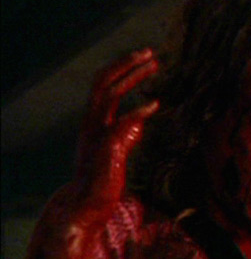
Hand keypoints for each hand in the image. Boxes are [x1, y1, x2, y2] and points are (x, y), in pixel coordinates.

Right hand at [73, 48, 159, 224]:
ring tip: (155, 65)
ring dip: (133, 76)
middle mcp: (91, 122)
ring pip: (108, 93)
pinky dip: (137, 111)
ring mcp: (96, 133)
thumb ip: (127, 132)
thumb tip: (141, 117)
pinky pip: (120, 123)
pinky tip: (155, 104)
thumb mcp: (116, 150)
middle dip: (126, 63)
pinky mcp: (106, 148)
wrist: (87, 205)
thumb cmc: (102, 179)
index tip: (145, 59)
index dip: (123, 69)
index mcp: (93, 121)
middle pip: (103, 81)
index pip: (103, 84)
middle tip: (150, 53)